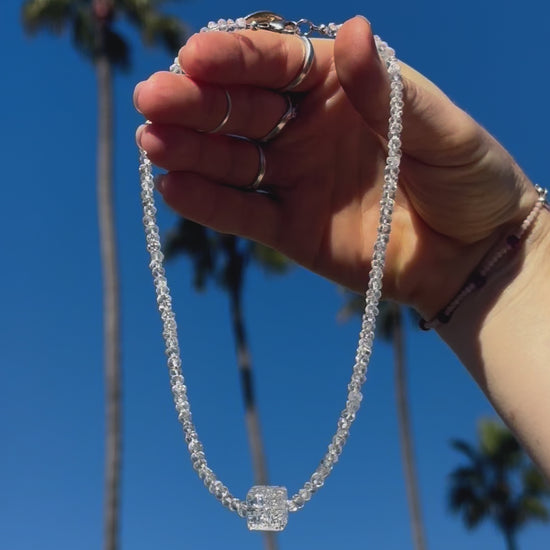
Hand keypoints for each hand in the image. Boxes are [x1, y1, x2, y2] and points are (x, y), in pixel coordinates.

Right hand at [134, 16, 535, 316]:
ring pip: (232, 160)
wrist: (470, 254)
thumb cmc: (467, 179)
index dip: (236, 59)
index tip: (195, 57)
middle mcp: (306, 129)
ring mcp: (294, 178)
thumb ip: (387, 90)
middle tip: (153, 100)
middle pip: (241, 109)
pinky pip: (243, 213)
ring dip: (190, 151)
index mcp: (339, 88)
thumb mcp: (440, 128)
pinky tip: (172, 188)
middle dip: (196, 104)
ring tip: (152, 144)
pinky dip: (209, 203)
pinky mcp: (289, 228)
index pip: (277, 63)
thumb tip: (350, 31)